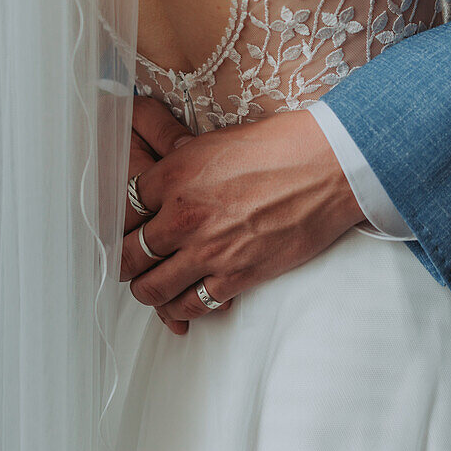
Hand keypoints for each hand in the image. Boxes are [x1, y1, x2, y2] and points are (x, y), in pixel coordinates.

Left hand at [121, 97, 364, 332]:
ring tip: (151, 286)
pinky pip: (192, 305)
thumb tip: (170, 176)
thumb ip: (184, 164)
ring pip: (150, 289)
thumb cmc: (281, 145)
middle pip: (127, 254)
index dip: (122, 220)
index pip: (124, 208)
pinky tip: (184, 301)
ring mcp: (208, 251)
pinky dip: (182, 308)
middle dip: (124, 261)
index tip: (125, 227)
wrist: (328, 168)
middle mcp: (182, 216)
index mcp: (174, 175)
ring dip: (146, 290)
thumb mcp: (217, 142)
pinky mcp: (237, 276)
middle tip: (127, 263)